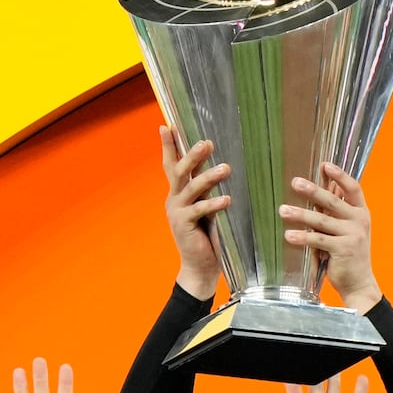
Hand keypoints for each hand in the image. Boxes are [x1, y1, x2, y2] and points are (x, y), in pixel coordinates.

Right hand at [160, 129, 230, 298]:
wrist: (199, 267)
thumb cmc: (206, 236)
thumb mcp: (206, 208)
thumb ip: (206, 190)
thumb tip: (218, 166)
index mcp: (177, 193)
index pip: (170, 165)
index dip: (168, 146)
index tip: (166, 125)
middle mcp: (173, 200)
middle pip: (178, 171)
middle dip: (192, 155)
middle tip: (207, 143)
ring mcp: (177, 213)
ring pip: (191, 188)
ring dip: (209, 177)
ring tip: (226, 169)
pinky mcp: (184, 226)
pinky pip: (199, 210)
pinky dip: (213, 204)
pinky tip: (226, 200)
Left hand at [279, 163, 379, 313]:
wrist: (359, 282)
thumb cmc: (349, 255)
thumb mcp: (348, 230)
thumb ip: (336, 214)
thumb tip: (316, 195)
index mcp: (361, 213)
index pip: (353, 188)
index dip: (340, 176)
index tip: (325, 165)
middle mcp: (359, 221)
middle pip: (333, 201)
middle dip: (312, 191)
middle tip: (295, 182)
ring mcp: (353, 235)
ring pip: (322, 221)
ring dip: (300, 214)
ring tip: (283, 210)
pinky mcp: (343, 250)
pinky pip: (318, 240)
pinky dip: (302, 237)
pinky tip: (289, 235)